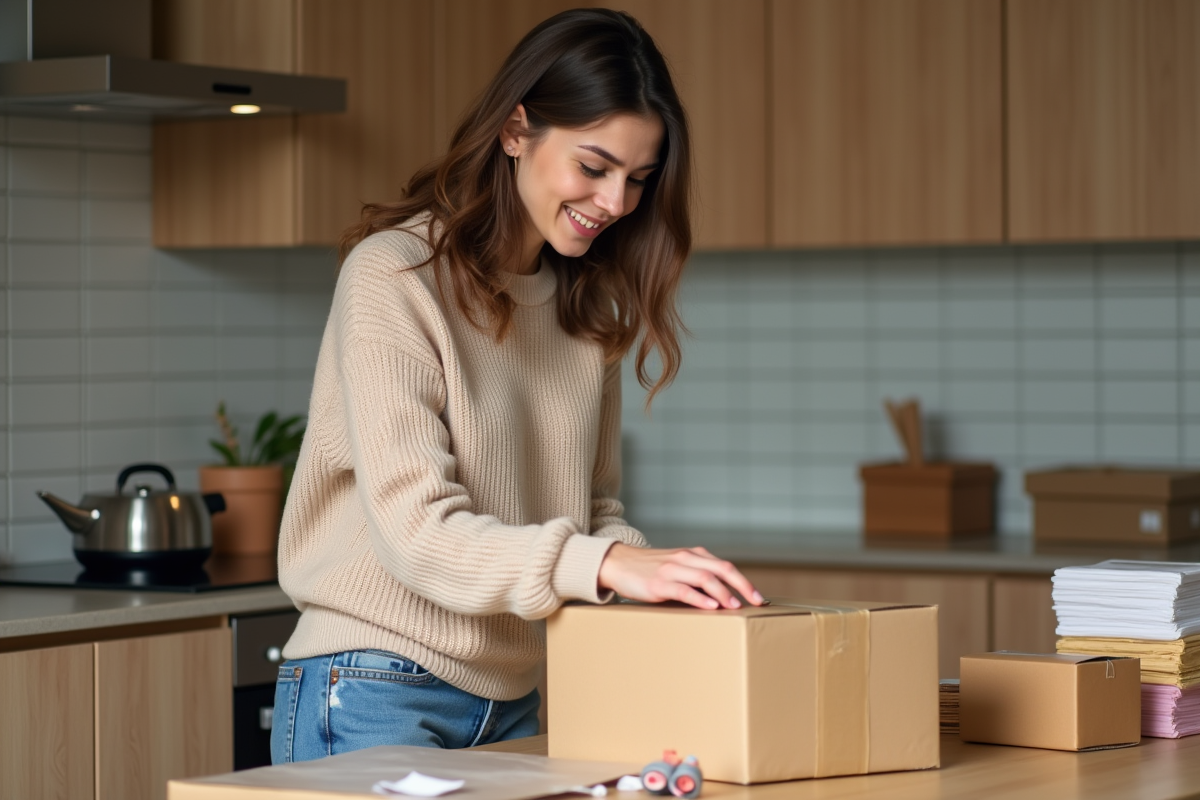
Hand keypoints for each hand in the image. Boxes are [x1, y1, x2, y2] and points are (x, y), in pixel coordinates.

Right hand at [597, 544, 764, 609]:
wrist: (618, 563)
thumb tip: (721, 598)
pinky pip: (684, 589)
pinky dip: (700, 598)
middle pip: (721, 569)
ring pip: (705, 578)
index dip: (744, 581)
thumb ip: (696, 576)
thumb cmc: (650, 569)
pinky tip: (711, 607)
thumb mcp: (677, 567)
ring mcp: (672, 570)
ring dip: (723, 593)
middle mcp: (685, 559)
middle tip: (755, 602)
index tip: (757, 597)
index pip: (725, 566)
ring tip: (735, 607)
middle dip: (742, 586)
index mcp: (693, 555)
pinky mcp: (658, 583)